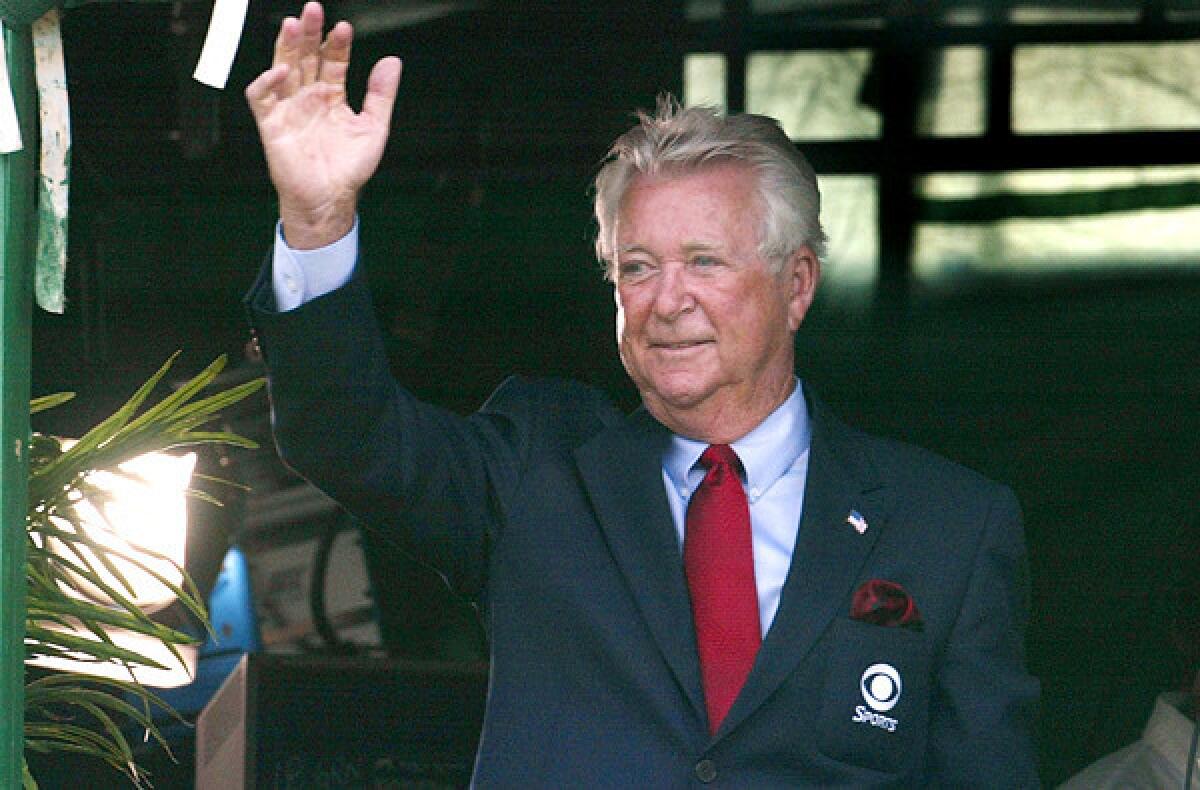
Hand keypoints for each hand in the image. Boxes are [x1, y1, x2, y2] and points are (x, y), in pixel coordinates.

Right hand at [245, 2, 401, 248]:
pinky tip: (281, 70)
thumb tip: (392, 62)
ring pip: (282, 67)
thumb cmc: (349, 168)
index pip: (332, 60)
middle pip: (304, 56)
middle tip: (314, 9)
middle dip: (309, 33)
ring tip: (293, 23)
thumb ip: (381, 95)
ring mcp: (289, 108)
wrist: (330, 199)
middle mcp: (308, 96)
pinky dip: (266, 82)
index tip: (344, 28)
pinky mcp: (271, 124)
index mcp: (332, 95)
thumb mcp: (374, 128)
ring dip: (286, 46)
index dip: (336, 44)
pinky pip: (261, 97)